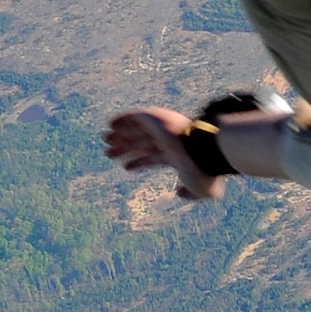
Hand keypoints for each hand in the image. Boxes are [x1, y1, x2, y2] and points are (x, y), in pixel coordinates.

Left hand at [104, 108, 224, 200]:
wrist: (204, 152)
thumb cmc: (203, 172)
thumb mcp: (201, 191)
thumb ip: (190, 194)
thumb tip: (179, 193)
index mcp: (178, 156)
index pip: (154, 158)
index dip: (140, 162)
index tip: (126, 168)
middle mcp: (169, 141)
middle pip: (143, 144)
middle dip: (127, 148)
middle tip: (109, 153)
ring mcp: (163, 129)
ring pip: (137, 131)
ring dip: (121, 135)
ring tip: (105, 140)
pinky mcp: (156, 118)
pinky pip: (135, 117)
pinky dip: (123, 120)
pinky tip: (111, 124)